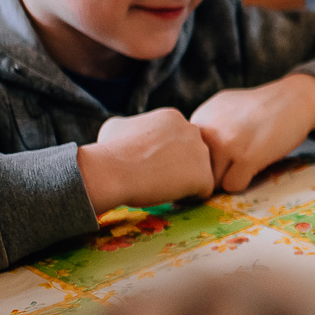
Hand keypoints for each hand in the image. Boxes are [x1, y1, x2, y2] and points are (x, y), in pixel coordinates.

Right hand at [76, 108, 214, 212]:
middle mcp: (192, 130)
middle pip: (193, 153)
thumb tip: (130, 132)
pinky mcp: (204, 176)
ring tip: (163, 188)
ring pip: (200, 171)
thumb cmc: (110, 150)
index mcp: (174, 117)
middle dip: (179, 166)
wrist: (112, 170)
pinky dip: (190, 197)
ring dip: (185, 181)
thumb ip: (132, 127)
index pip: (179, 139)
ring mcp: (201, 153)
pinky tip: (171, 197)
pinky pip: (203, 190)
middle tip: (157, 178)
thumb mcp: (117, 126)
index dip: (167, 155)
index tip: (151, 164)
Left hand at [189, 74, 314, 192]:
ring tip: (245, 165)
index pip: (187, 155)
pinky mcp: (246, 158)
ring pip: (213, 182)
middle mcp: (208, 131)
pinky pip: (233, 186)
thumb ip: (206, 126)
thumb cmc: (260, 106)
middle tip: (233, 165)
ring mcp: (226, 145)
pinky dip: (244, 182)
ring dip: (227, 178)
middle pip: (198, 172)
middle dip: (213, 173)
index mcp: (199, 119)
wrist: (293, 100)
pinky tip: (255, 166)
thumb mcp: (223, 106)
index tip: (217, 159)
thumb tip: (190, 151)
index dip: (201, 162)